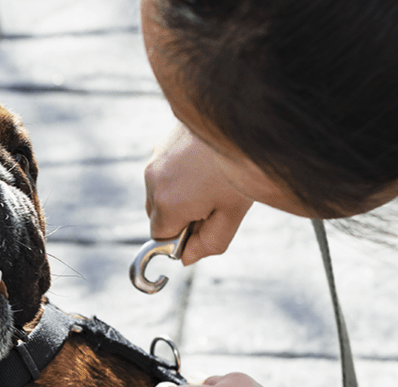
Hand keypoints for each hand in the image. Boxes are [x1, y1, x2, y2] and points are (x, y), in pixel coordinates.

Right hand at [144, 124, 252, 264]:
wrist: (243, 117)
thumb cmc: (239, 167)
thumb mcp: (231, 214)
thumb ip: (208, 243)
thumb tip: (186, 258)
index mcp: (167, 204)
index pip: (159, 237)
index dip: (181, 237)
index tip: (205, 223)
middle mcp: (153, 180)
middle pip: (157, 214)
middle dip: (179, 216)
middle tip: (214, 202)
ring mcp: (156, 158)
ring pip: (161, 191)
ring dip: (180, 194)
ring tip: (212, 180)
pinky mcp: (163, 142)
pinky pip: (166, 170)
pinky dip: (182, 174)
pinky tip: (206, 164)